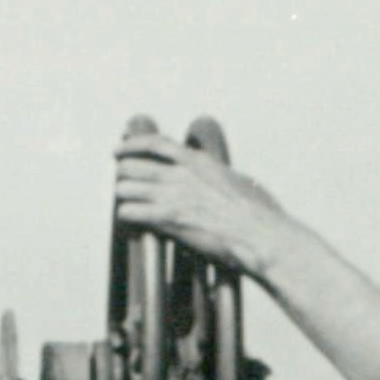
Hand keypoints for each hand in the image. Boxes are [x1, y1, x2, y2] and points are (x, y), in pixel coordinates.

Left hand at [111, 118, 284, 272]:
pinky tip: (129, 220)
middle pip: (134, 165)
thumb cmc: (258, 214)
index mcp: (198, 162)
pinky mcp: (168, 220)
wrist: (259, 235)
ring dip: (124, 196)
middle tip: (123, 183)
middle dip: (125, 174)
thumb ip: (220, 178)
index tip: (119, 149)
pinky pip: (130, 212)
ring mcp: (173, 196)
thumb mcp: (238, 182)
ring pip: (127, 188)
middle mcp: (181, 174)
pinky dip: (126, 216)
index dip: (132, 145)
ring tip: (127, 203)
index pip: (156, 144)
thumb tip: (221, 180)